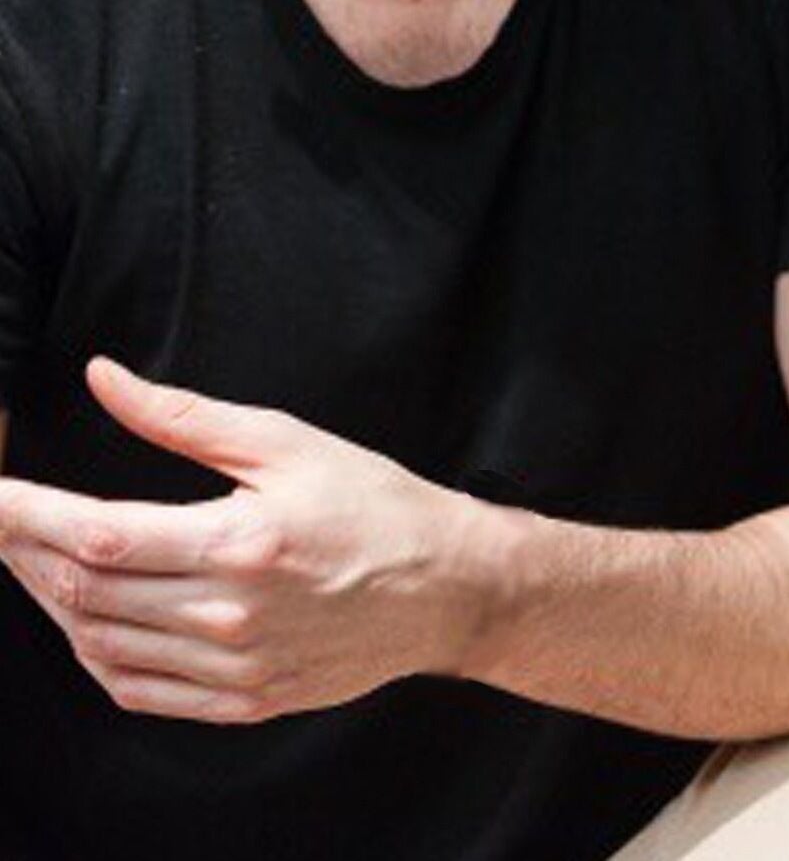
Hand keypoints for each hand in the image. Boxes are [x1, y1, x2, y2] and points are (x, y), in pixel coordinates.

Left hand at [0, 359, 491, 724]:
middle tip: (5, 520)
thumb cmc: (379, 508)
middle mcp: (230, 615)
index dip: (21, 516)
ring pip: (98, 645)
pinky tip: (89, 620)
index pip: (95, 535)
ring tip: (38, 561)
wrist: (450, 588)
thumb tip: (107, 380)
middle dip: (23, 552)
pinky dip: (93, 656)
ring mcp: (234, 668)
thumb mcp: (289, 443)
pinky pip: (137, 690)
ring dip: (52, 602)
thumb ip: (185, 416)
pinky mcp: (243, 700)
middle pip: (83, 592)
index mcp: (240, 544)